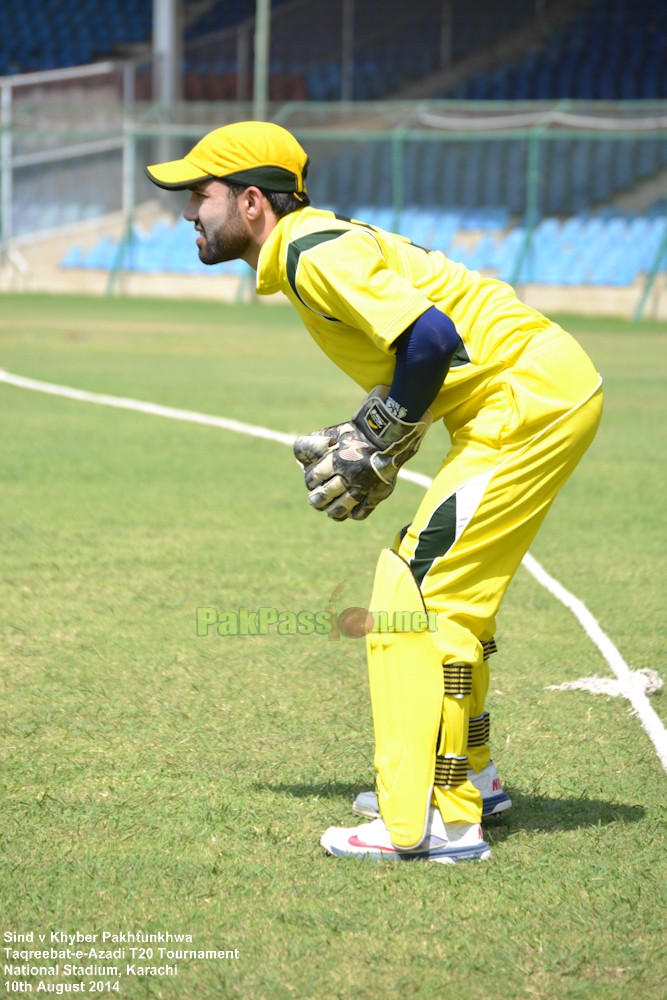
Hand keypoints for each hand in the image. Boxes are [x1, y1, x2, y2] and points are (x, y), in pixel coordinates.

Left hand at [293, 387, 431, 520]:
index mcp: (338, 460)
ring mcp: (365, 487)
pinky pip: (361, 512)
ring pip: (342, 508)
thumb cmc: (355, 434)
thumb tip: (300, 463)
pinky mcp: (378, 494)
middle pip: (325, 495)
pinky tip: (348, 511)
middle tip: (314, 501)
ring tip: (328, 510)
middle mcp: (351, 476)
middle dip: (316, 499)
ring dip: (331, 511)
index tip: (312, 480)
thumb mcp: (331, 434)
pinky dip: (352, 514)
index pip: (313, 478)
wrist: (386, 435)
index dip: (310, 480)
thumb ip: (312, 446)